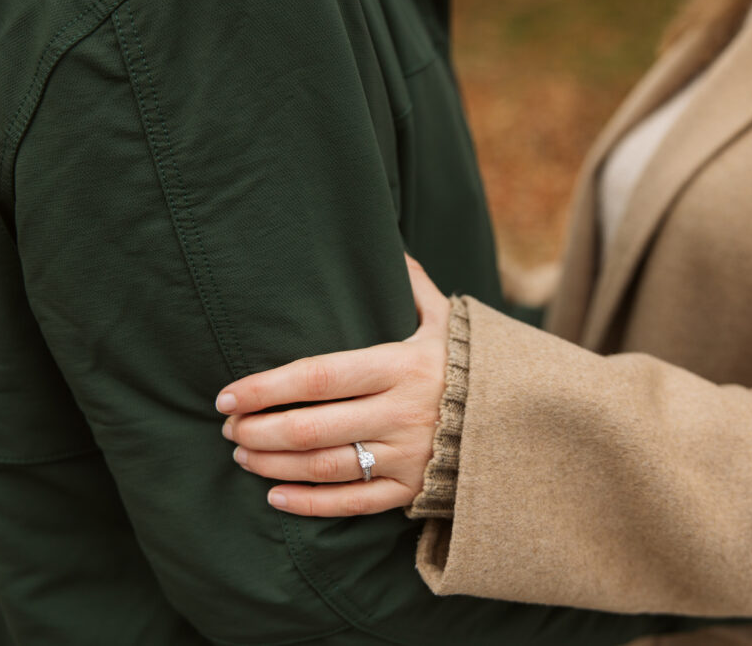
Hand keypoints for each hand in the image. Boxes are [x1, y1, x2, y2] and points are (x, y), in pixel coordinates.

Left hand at [215, 255, 450, 515]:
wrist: (523, 419)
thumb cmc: (470, 364)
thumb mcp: (447, 320)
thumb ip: (413, 286)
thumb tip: (389, 246)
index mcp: (400, 366)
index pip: (319, 377)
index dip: (266, 387)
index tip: (228, 394)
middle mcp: (400, 413)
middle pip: (312, 427)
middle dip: (259, 429)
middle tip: (228, 428)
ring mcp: (406, 455)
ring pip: (325, 466)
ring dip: (274, 464)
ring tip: (242, 456)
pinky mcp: (411, 489)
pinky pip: (353, 503)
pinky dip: (310, 504)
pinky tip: (275, 496)